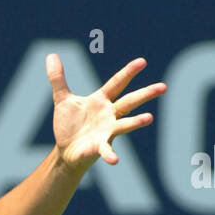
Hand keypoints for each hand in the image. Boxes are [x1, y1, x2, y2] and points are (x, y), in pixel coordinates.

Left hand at [47, 54, 165, 173]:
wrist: (65, 150)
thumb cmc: (69, 124)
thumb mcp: (62, 99)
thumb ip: (58, 78)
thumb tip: (51, 55)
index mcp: (101, 100)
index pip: (117, 83)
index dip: (128, 72)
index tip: (142, 61)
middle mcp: (109, 115)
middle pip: (129, 102)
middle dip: (145, 94)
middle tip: (163, 87)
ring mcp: (107, 131)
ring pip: (124, 125)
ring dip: (136, 122)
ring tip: (149, 118)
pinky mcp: (99, 147)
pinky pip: (106, 150)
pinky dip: (110, 155)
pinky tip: (115, 160)